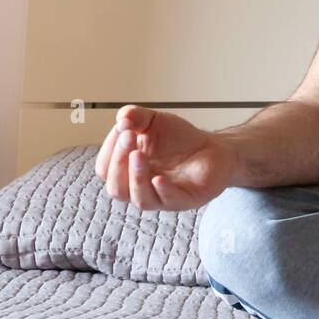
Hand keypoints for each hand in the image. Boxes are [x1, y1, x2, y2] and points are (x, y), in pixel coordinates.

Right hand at [93, 105, 239, 210]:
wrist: (213, 146)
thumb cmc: (179, 138)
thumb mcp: (153, 121)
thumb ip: (135, 116)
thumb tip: (121, 118)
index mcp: (127, 172)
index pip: (106, 169)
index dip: (109, 150)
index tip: (122, 128)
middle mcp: (141, 188)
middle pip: (117, 188)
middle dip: (119, 162)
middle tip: (128, 137)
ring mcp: (163, 197)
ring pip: (140, 198)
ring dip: (136, 177)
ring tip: (139, 155)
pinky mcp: (187, 200)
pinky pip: (170, 202)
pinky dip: (162, 190)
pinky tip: (159, 178)